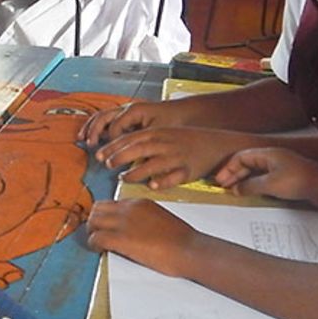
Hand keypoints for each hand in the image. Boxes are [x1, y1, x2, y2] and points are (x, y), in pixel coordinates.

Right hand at [77, 101, 179, 147]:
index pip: (115, 127)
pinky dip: (98, 127)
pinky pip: (107, 119)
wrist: (185, 113)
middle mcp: (127, 108)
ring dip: (91, 127)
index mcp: (134, 110)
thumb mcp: (158, 134)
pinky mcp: (127, 115)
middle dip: (94, 131)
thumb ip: (142, 144)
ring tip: (83, 139)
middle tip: (89, 145)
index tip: (112, 156)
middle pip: (104, 117)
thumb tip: (129, 157)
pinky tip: (93, 137)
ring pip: (102, 116)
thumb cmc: (173, 122)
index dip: (112, 142)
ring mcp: (126, 110)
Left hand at [87, 198, 197, 276]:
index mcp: (139, 203)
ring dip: (92, 233)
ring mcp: (123, 223)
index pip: (111, 204)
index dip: (105, 216)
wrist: (189, 249)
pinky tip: (100, 250)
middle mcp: (128, 209)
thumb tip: (134, 228)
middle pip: (97, 209)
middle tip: (98, 234)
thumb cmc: (181, 239)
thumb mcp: (160, 218)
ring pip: (92, 222)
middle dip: (94, 222)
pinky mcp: (120, 239)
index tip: (106, 226)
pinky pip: (96, 239)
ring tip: (98, 243)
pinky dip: (94, 245)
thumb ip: (144, 218)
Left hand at [94, 126, 248, 190]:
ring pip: (153, 163)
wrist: (218, 145)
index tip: (99, 154)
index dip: (113, 146)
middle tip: (106, 165)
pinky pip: (173, 177)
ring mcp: (177, 156)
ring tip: (123, 178)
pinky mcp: (188, 170)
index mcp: (159, 133)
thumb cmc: (188, 141)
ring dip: (136, 172)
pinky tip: (151, 185)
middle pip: (138, 148)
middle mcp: (166, 143)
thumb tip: (120, 150)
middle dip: (120, 156)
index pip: (131, 138)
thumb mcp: (165, 134)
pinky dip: (161, 181)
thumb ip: (144, 141)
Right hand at [213, 147, 317, 201]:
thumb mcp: (270, 184)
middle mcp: (273, 158)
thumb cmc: (300, 181)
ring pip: (255, 171)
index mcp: (268, 154)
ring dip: (244, 179)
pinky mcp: (286, 177)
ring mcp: (280, 167)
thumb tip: (237, 189)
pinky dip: (254, 184)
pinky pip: (264, 177)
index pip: (241, 157)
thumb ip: (250, 186)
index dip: (228, 168)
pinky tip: (252, 192)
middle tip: (225, 186)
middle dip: (234, 174)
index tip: (221, 180)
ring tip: (236, 190)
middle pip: (247, 163)